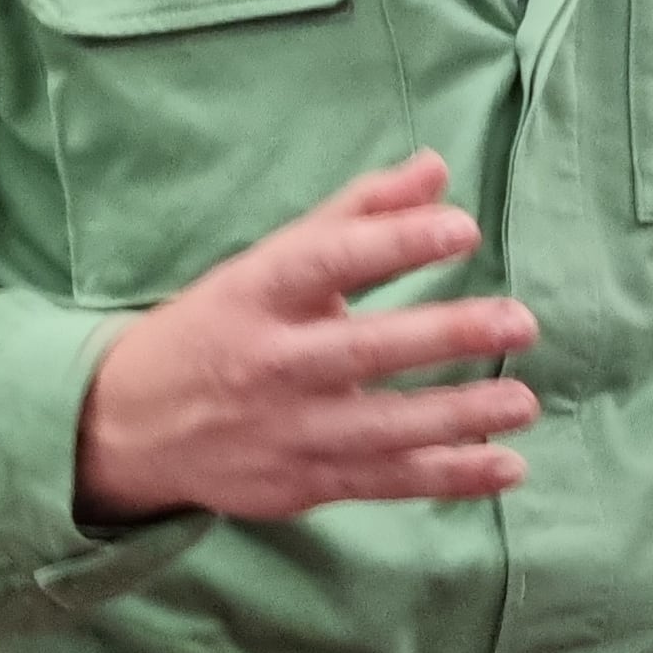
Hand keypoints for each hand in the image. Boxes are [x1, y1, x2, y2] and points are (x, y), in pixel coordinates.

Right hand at [76, 154, 536, 523]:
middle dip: (447, 334)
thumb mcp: (270, 263)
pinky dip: (449, 478)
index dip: (395, 242)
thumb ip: (358, 215)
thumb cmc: (221, 325)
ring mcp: (286, 429)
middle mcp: (271, 363)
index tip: (462, 227)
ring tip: (524, 400)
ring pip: (384, 426)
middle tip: (521, 320)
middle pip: (365, 348)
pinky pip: (386, 482)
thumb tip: (437, 169)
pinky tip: (507, 466)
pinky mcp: (302, 483)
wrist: (127, 425)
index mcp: (258, 293)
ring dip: (461, 416)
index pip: (328, 260)